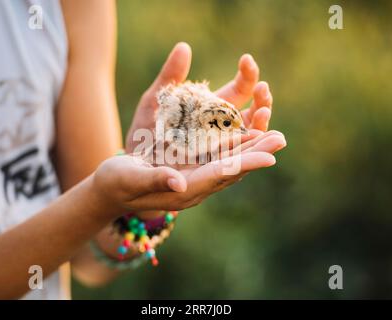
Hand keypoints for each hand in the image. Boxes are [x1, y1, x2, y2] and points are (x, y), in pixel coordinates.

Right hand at [93, 130, 284, 213]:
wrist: (110, 188)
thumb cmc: (116, 184)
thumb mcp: (130, 179)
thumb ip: (155, 180)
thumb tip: (179, 182)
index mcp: (183, 189)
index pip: (220, 175)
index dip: (245, 164)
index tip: (270, 156)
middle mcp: (195, 185)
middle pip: (232, 169)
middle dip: (257, 153)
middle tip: (281, 138)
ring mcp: (194, 177)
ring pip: (228, 162)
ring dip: (250, 148)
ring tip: (273, 134)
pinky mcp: (190, 168)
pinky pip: (217, 157)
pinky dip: (234, 145)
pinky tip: (246, 133)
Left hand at [126, 42, 273, 152]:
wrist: (130, 162)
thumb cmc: (143, 131)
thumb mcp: (155, 100)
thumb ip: (170, 76)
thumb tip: (184, 46)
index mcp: (211, 109)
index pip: (239, 90)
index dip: (247, 76)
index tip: (246, 59)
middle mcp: (221, 129)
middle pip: (251, 114)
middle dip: (261, 101)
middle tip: (263, 89)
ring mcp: (219, 150)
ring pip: (249, 139)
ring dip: (260, 126)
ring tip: (263, 112)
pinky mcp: (213, 169)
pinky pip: (236, 163)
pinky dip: (249, 155)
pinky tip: (257, 145)